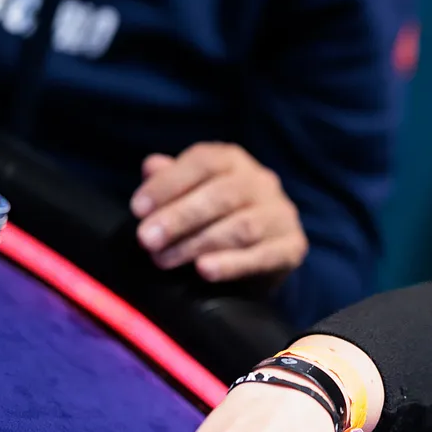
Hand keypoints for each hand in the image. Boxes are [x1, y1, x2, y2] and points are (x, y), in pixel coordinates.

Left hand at [131, 142, 307, 281]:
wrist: (261, 252)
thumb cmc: (215, 217)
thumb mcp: (190, 194)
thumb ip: (171, 179)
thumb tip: (151, 166)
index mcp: (234, 161)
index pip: (203, 162)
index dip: (168, 184)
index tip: (138, 209)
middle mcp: (262, 182)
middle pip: (222, 195)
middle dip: (180, 217)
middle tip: (146, 240)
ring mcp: (281, 215)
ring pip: (242, 227)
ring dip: (198, 244)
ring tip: (164, 260)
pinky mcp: (293, 247)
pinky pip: (264, 255)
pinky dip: (232, 264)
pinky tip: (204, 271)